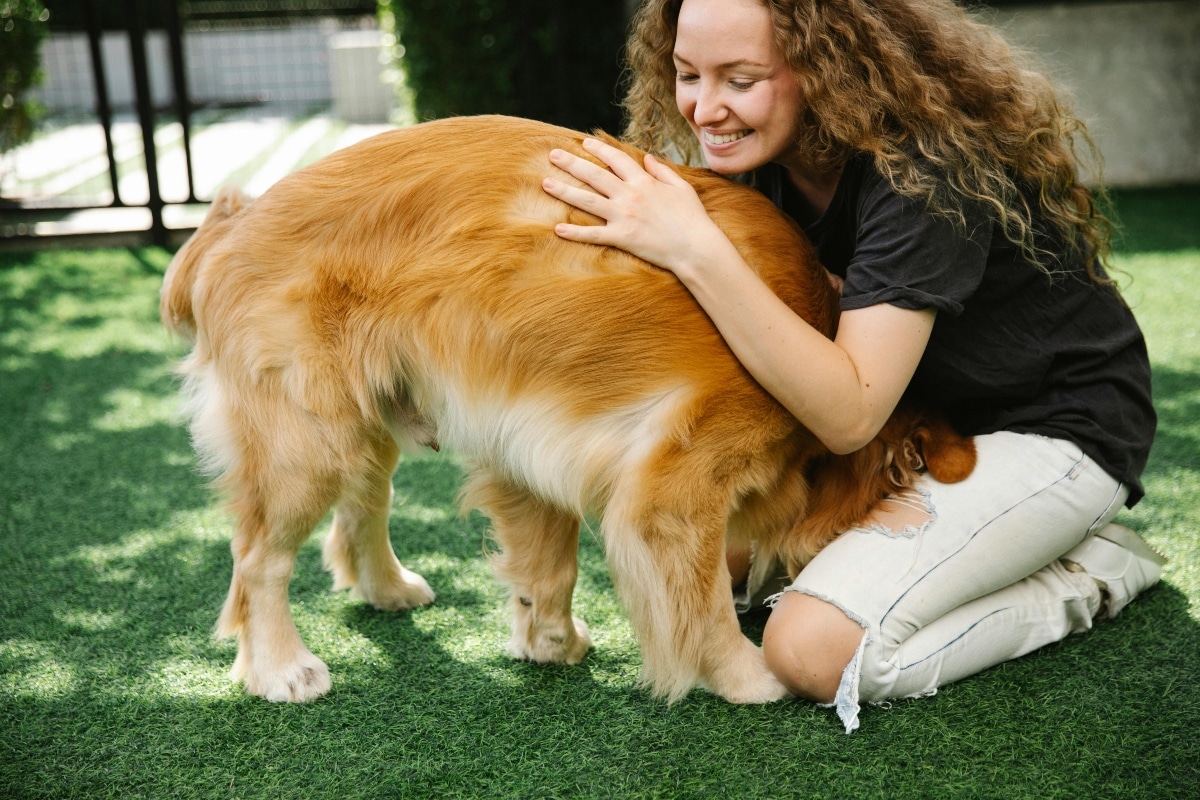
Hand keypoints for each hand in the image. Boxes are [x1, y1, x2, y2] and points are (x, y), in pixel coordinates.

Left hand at [542, 137, 723, 275]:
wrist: (696, 248)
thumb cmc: (692, 218)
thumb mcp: (681, 187)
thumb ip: (662, 171)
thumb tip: (647, 158)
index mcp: (644, 181)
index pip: (616, 158)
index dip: (599, 148)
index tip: (584, 142)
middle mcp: (630, 195)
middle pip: (595, 175)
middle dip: (572, 163)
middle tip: (553, 154)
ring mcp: (624, 217)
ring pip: (588, 201)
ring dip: (565, 191)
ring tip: (546, 183)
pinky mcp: (622, 238)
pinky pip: (593, 234)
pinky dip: (575, 233)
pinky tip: (557, 229)